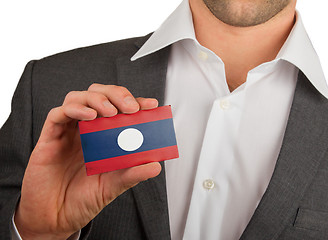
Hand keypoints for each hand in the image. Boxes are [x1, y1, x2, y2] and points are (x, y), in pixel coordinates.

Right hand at [15, 84, 160, 239]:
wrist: (55, 218)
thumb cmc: (82, 199)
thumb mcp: (113, 186)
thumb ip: (132, 174)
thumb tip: (156, 166)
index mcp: (103, 137)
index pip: (120, 109)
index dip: (135, 102)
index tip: (151, 105)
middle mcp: (85, 130)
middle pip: (99, 94)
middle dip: (116, 94)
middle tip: (130, 107)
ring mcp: (67, 132)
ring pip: (78, 97)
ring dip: (97, 99)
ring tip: (110, 111)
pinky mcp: (49, 138)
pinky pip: (57, 114)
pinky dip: (75, 109)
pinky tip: (89, 116)